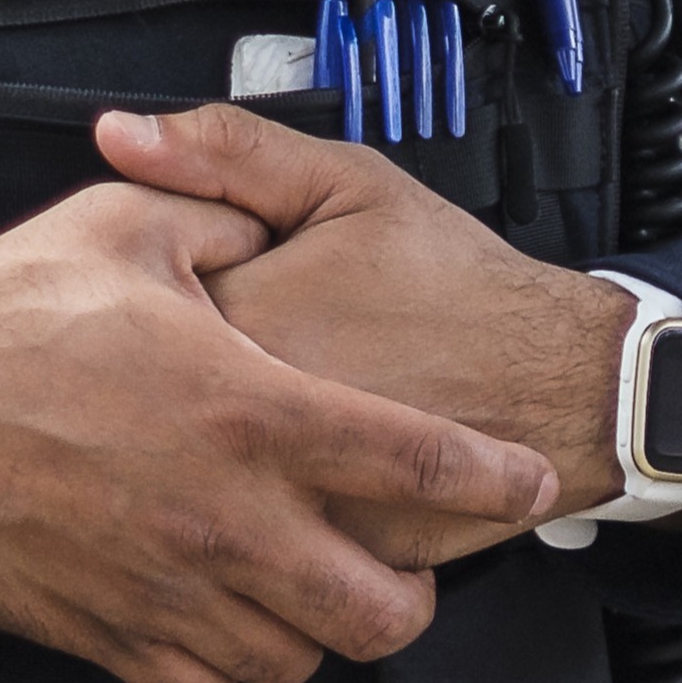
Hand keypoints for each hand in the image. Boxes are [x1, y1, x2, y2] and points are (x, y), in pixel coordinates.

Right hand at [0, 180, 557, 682]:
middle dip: (416, 595)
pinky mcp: (111, 637)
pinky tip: (223, 605)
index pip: (417, 463)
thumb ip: (226, 210)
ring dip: (319, 625)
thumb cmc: (1, 321)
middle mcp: (227, 521)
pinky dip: (231, 657)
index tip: (528, 479)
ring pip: (299, 660)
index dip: (494, 479)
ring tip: (307, 576)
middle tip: (404, 559)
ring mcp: (170, 592)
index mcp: (251, 413)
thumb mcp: (125, 223)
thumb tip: (270, 221)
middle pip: (381, 615)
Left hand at [100, 107, 632, 562]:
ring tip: (280, 407)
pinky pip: (250, 529)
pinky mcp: (319, 546)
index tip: (205, 289)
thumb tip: (120, 136)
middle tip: (258, 350)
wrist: (561, 382)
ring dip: (208, 446)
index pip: (131, 303)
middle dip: (182, 372)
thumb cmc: (460, 286)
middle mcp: (253, 413)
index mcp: (243, 313)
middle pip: (150, 396)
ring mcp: (285, 489)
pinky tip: (302, 463)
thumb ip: (228, 153)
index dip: (159, 291)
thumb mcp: (349, 184)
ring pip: (194, 471)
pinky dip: (263, 500)